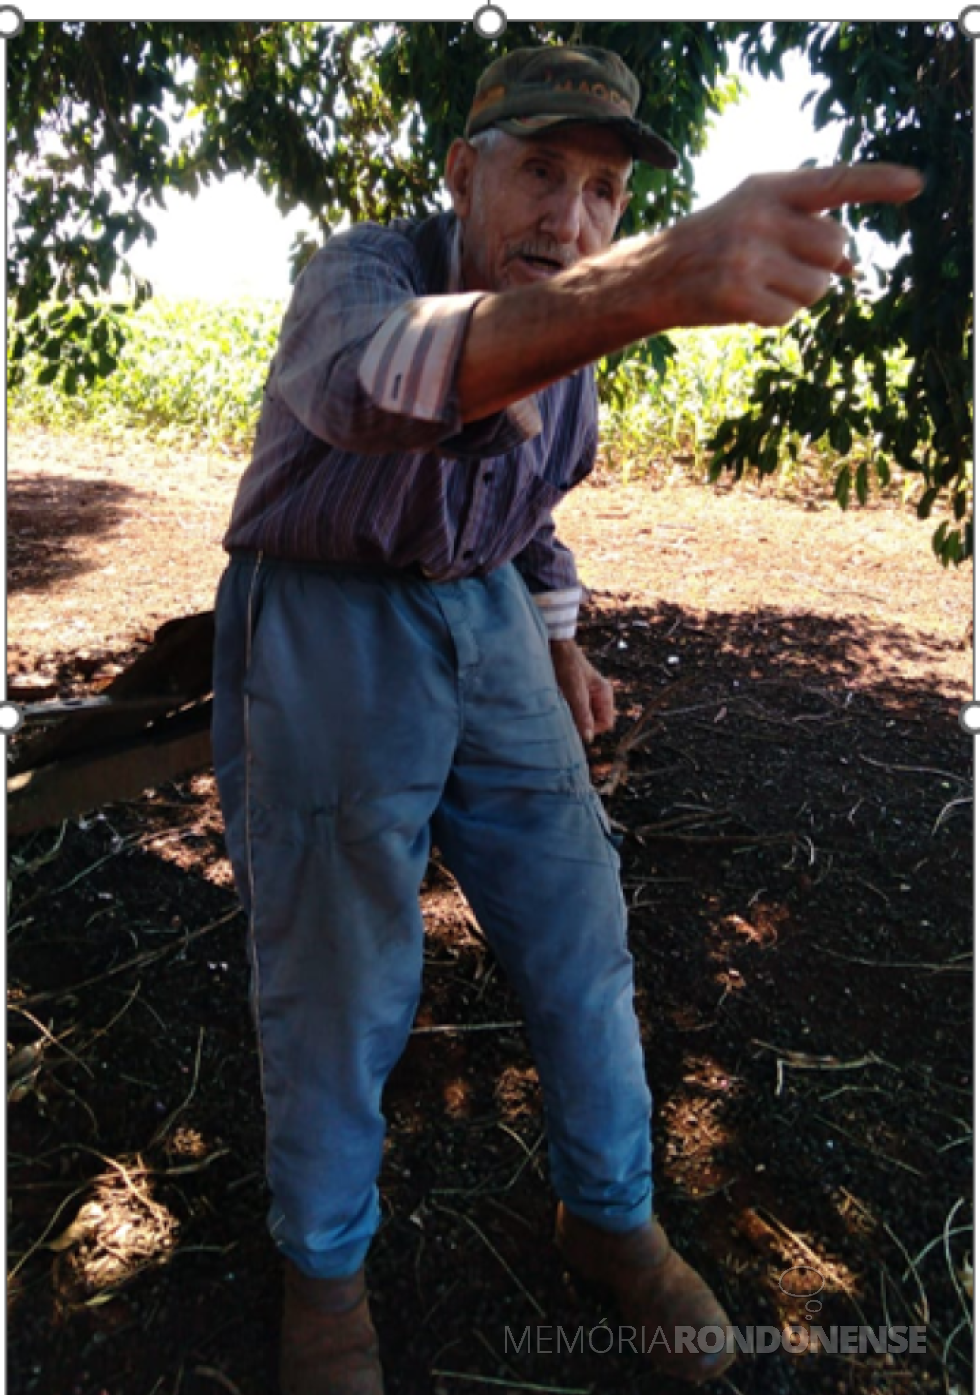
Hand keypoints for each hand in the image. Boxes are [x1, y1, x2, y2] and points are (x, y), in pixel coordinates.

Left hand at [550, 638, 615, 744]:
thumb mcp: (575, 691)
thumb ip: (582, 714)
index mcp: (604, 693)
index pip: (606, 723)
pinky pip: (572, 710)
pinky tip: (556, 701)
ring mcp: (585, 695)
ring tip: (559, 704)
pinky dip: (564, 710)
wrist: (553, 645)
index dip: (592, 728)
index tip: (575, 722)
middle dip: (580, 722)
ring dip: (570, 715)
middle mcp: (597, 696)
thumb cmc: (566, 664)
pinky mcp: (573, 694)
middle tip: (564, 713)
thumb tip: (589, 739)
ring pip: (582, 717)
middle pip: (593, 722)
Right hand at [646, 162, 924, 328]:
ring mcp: (747, 256)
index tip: (915, 185)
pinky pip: (788, 315)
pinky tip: (744, 305)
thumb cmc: (712, 247)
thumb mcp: (755, 221)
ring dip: (797, 296)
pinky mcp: (736, 295)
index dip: (877, 183)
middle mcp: (759, 216)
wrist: (649, 276)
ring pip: (818, 287)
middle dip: (819, 264)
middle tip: (780, 267)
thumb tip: (851, 265)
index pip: (833, 181)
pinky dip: (773, 317)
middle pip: (834, 246)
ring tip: (759, 285)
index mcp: (767, 188)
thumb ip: (803, 231)